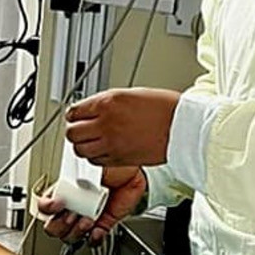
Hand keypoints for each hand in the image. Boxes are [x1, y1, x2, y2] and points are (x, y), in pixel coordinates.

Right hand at [37, 165, 145, 245]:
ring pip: (70, 237)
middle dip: (60, 225)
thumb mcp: (87, 168)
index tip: (58, 204)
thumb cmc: (109, 164)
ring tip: (88, 220)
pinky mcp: (103, 225)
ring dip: (76, 231)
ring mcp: (86, 218)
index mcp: (64, 192)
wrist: (130, 170)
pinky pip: (93, 240)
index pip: (45, 206)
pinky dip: (94, 238)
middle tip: (72, 214)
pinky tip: (97, 230)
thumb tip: (67, 187)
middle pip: (53, 228)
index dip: (48, 208)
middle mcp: (73, 207)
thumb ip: (73, 178)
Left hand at [66, 88, 181, 166]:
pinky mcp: (118, 159)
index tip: (76, 115)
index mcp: (108, 103)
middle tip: (80, 128)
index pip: (75, 111)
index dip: (74, 114)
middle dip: (75, 131)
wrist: (181, 127)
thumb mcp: (131, 94)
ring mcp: (111, 143)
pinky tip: (102, 150)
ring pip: (80, 150)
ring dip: (83, 145)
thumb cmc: (164, 108)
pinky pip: (95, 161)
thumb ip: (108, 103)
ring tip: (91, 140)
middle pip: (73, 133)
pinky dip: (95, 156)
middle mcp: (105, 124)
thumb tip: (93, 110)